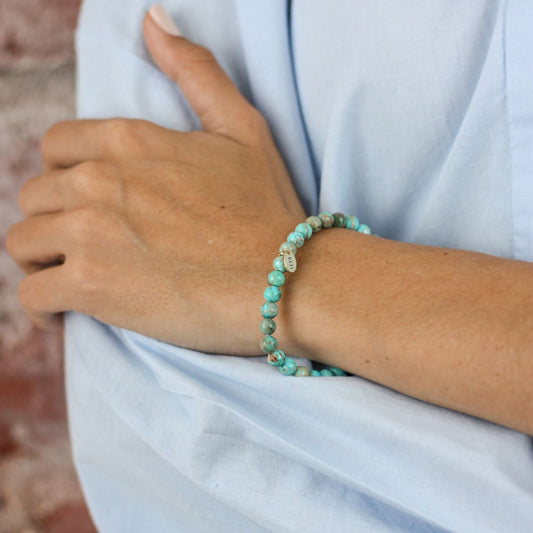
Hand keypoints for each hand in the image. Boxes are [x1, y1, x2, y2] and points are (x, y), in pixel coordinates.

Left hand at [6, 10, 304, 354]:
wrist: (283, 278)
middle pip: (35, 196)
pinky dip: (40, 307)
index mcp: (127, 139)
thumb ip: (195, 72)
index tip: (86, 202)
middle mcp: (98, 179)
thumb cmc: (266, 209)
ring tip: (67, 275)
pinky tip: (59, 313)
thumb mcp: (242, 128)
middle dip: (54, 219)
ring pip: (23, 243)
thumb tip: (153, 19)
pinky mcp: (91, 286)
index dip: (67, 176)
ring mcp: (89, 233)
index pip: (56, 148)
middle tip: (83, 244)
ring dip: (41, 260)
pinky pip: (32, 295)